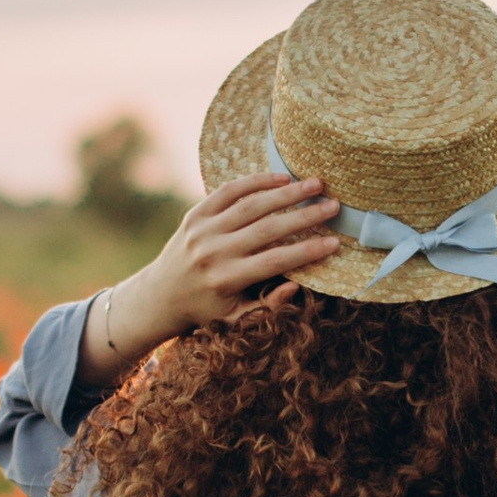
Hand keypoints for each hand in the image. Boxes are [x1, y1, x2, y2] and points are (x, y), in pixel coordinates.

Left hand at [77, 170, 344, 385]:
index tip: (335, 242)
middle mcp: (213, 252)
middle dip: (304, 215)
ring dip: (286, 192)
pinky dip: (254, 181)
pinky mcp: (195, 214)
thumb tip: (295, 285)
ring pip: (250, 205)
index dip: (308, 251)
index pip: (275, 261)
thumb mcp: (236, 318)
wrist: (161, 294)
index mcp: (226, 279)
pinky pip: (228, 192)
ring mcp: (202, 230)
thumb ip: (267, 306)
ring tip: (315, 184)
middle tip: (334, 206)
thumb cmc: (207, 309)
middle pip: (267, 228)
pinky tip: (280, 177)